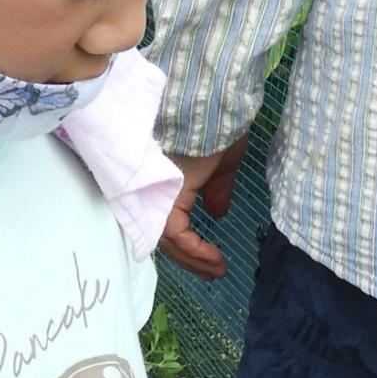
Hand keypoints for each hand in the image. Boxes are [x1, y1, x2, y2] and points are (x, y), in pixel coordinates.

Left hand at [159, 135, 248, 279]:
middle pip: (166, 236)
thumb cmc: (216, 127)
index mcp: (167, 182)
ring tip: (217, 270)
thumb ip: (216, 190)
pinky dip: (196, 251)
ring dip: (195, 259)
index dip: (190, 245)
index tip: (215, 259)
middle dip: (191, 258)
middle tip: (214, 272)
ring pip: (168, 240)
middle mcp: (155, 190)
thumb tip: (216, 213)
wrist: (211, 106)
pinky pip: (176, 235)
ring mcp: (157, 195)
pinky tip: (216, 260)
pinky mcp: (164, 198)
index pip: (170, 222)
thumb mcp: (221, 164)